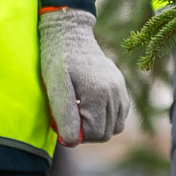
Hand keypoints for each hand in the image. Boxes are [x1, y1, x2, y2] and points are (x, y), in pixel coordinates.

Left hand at [38, 8, 126, 146]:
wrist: (70, 33)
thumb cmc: (58, 59)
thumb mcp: (55, 86)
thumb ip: (64, 114)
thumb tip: (72, 141)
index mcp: (99, 93)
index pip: (95, 133)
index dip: (77, 134)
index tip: (63, 120)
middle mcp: (115, 92)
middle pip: (106, 133)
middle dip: (87, 131)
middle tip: (70, 116)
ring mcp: (121, 89)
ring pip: (115, 126)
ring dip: (97, 125)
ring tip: (79, 109)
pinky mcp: (121, 86)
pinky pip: (120, 115)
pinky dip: (107, 117)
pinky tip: (90, 104)